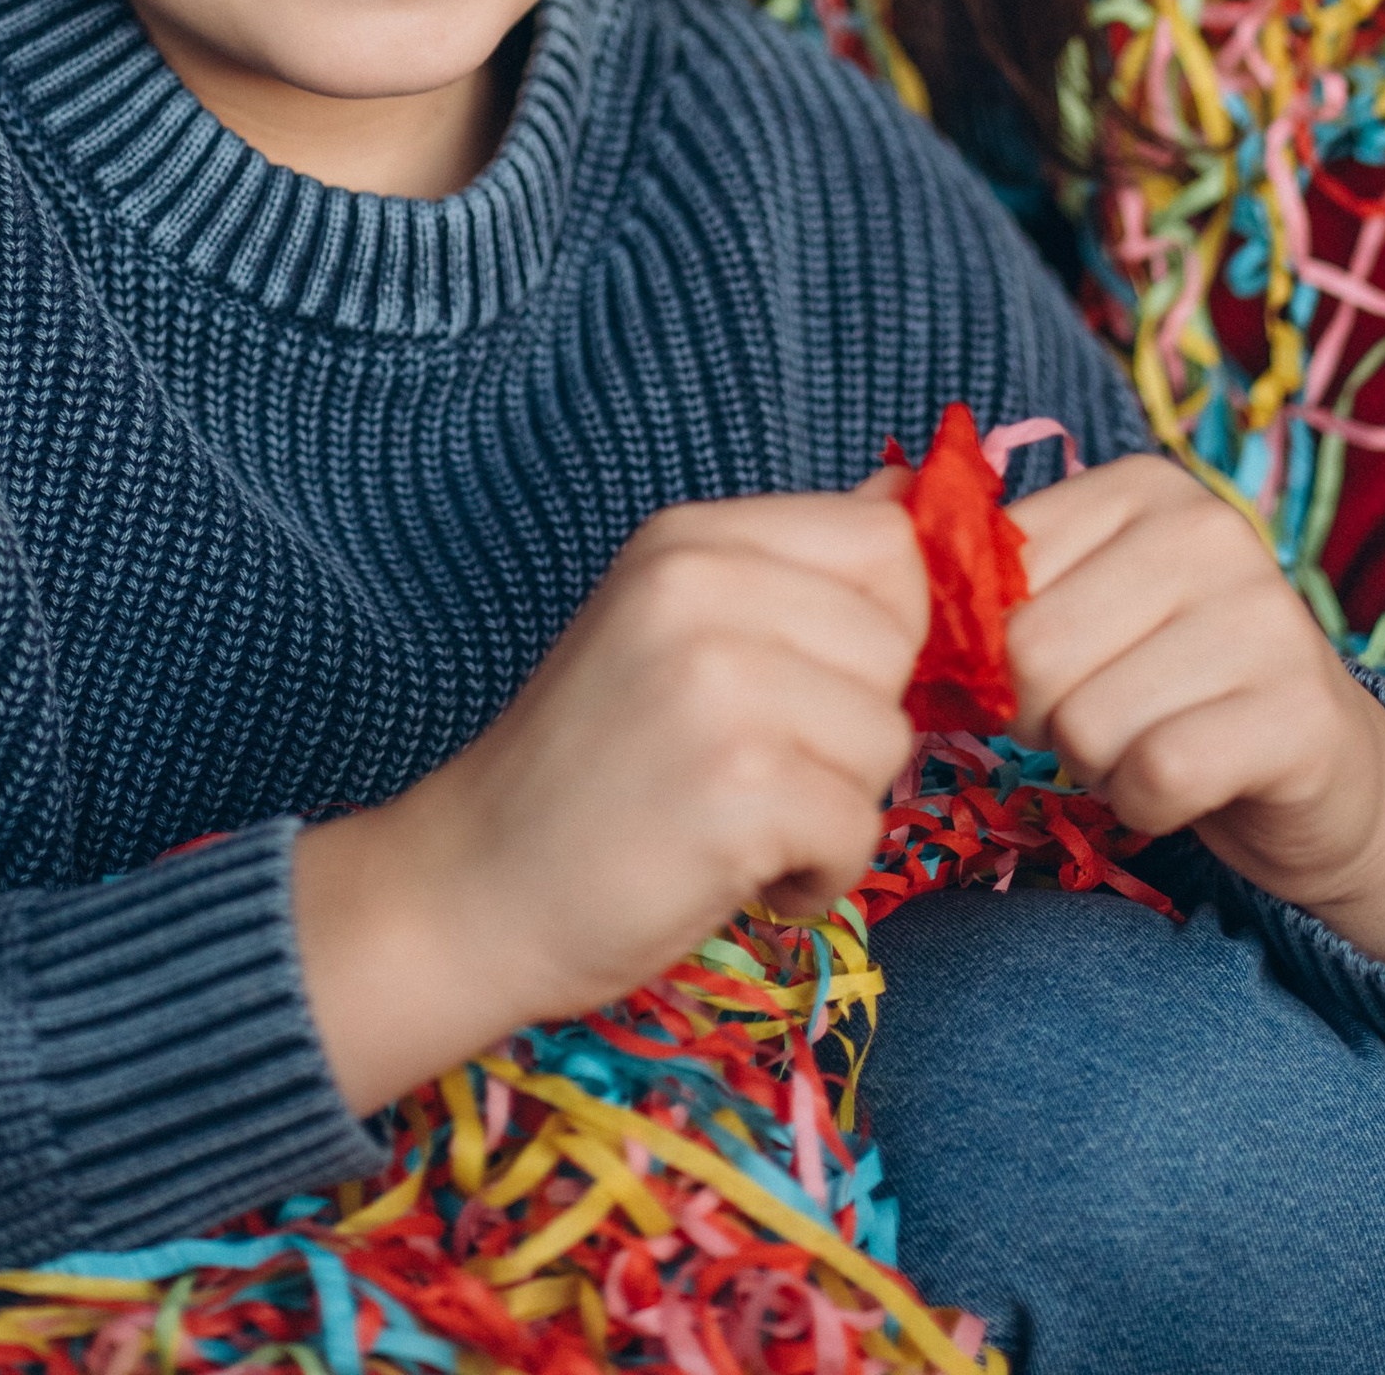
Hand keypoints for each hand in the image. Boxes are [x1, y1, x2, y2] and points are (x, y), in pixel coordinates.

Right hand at [293, 491, 926, 1111]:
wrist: (471, 889)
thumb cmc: (591, 768)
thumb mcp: (674, 625)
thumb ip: (792, 567)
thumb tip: (913, 494)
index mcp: (689, 537)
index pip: (885, 541)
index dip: (883, 624)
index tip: (815, 683)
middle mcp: (700, 588)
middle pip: (897, 642)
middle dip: (854, 725)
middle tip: (753, 763)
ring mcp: (717, 685)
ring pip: (887, 739)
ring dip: (834, 805)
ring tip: (738, 816)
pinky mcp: (736, 790)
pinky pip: (860, 829)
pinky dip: (816, 875)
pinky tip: (735, 869)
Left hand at [1003, 454, 1384, 971]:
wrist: (1317, 772)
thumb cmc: (1165, 681)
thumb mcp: (1080, 600)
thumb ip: (984, 565)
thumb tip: (867, 506)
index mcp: (1143, 486)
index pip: (997, 571)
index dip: (996, 648)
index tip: (1053, 666)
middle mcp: (1211, 530)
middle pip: (1033, 654)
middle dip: (1045, 716)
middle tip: (1104, 716)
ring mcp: (1265, 618)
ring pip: (1087, 724)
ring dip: (1100, 765)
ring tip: (1152, 741)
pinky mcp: (1299, 715)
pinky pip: (1154, 776)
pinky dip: (1147, 803)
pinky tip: (1185, 784)